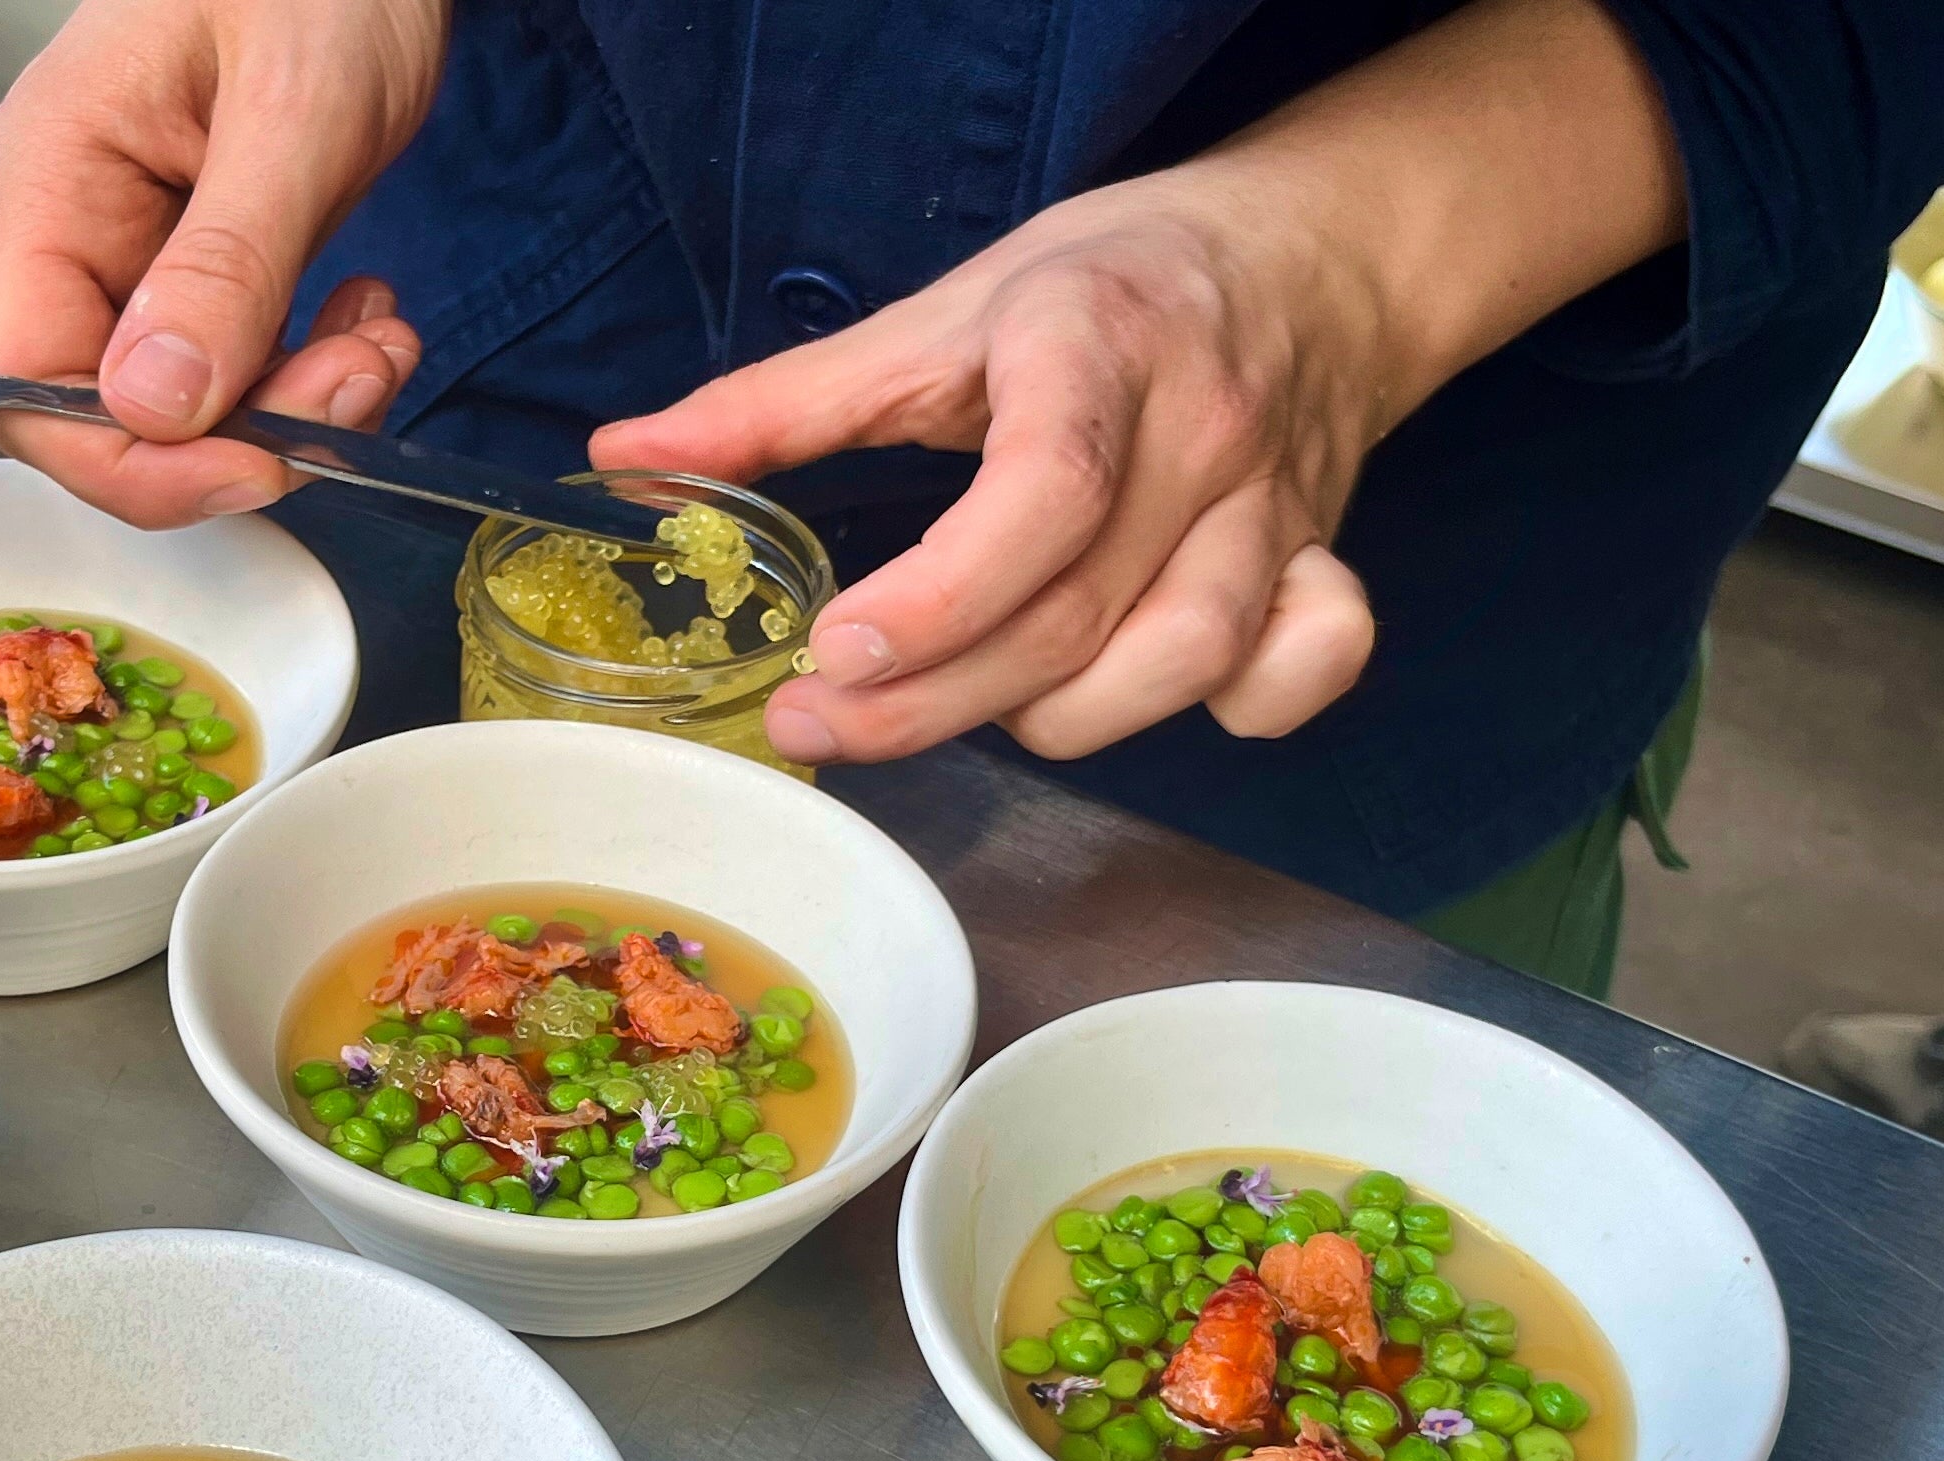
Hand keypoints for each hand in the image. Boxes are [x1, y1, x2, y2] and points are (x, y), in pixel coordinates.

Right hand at [0, 0, 446, 525]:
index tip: (256, 464)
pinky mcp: (191, 261)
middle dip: (244, 432)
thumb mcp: (293, 110)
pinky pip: (227, 365)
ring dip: (293, 405)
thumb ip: (225, 262)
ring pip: (183, 405)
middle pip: (111, 413)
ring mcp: (126, 248)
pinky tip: (363, 320)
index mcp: (47, 180)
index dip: (134, 461)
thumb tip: (156, 400)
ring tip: (378, 339)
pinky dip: (305, 371)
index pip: (29, 388)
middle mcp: (66, 226)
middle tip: (357, 379)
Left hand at [596, 178, 1386, 763]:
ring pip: (1185, 661)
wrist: (1303, 256)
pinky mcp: (1321, 558)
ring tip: (963, 697)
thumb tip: (622, 456)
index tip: (831, 652)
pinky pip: (1308, 665)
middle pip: (1077, 614)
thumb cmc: (1107, 287)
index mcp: (1096, 345)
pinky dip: (1240, 708)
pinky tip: (1137, 696)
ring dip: (1058, 716)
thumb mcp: (939, 315)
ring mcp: (1275, 505)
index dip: (938, 600)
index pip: (1042, 496)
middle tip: (815, 721)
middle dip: (932, 699)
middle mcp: (1202, 431)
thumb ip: (784, 401)